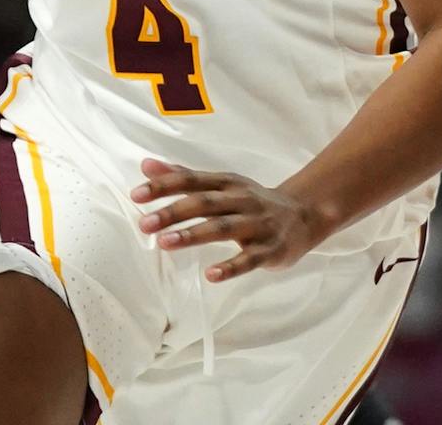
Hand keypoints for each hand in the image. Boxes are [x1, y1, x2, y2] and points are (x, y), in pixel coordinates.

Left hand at [131, 158, 330, 281]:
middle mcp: (242, 199)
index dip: (164, 186)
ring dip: (194, 234)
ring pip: (223, 228)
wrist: (304, 215)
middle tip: (144, 223)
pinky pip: (250, 259)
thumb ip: (184, 176)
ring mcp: (258, 224)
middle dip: (173, 212)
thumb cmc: (252, 201)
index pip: (192, 180)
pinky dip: (231, 267)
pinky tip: (211, 275)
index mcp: (227, 183)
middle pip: (204, 203)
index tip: (136, 195)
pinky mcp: (271, 249)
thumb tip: (146, 165)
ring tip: (166, 243)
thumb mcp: (221, 185)